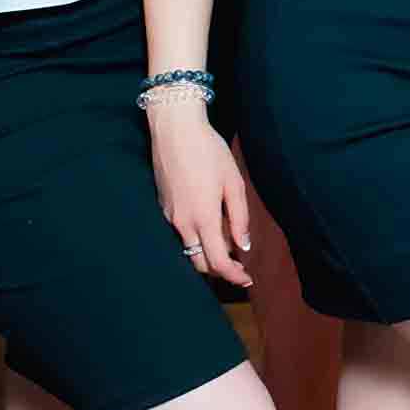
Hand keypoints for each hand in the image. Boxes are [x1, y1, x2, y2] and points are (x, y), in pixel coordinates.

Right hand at [148, 107, 253, 287]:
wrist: (175, 130)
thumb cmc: (209, 152)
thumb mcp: (234, 183)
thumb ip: (239, 218)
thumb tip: (242, 246)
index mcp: (203, 218)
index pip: (217, 262)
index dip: (233, 276)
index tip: (246, 279)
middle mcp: (182, 223)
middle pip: (199, 263)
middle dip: (219, 270)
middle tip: (239, 267)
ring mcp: (169, 216)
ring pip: (188, 249)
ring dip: (207, 254)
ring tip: (228, 243)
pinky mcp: (163, 206)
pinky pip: (181, 233)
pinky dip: (197, 238)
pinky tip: (210, 224)